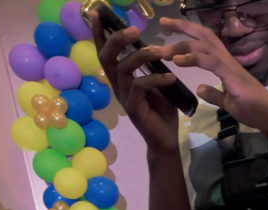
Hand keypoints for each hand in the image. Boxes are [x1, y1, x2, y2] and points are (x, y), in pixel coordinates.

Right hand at [90, 11, 178, 152]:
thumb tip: (154, 47)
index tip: (97, 13)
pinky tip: (170, 78)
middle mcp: (117, 85)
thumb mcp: (158, 83)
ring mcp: (123, 97)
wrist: (165, 139)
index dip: (99, 33)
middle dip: (117, 40)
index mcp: (121, 77)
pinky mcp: (133, 109)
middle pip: (106, 58)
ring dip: (142, 56)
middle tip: (134, 30)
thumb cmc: (161, 110)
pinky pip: (140, 87)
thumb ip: (152, 67)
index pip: (106, 51)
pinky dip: (156, 79)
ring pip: (123, 69)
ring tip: (161, 51)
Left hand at [155, 18, 267, 141]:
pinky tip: (178, 61)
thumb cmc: (253, 110)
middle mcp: (227, 60)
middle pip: (204, 35)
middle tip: (163, 23)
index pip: (205, 41)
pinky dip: (193, 58)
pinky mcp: (232, 76)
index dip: (187, 32)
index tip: (168, 28)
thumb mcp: (227, 102)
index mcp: (225, 64)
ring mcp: (230, 66)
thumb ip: (214, 94)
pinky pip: (210, 62)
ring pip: (205, 46)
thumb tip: (200, 88)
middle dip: (183, 26)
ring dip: (182, 45)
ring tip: (164, 51)